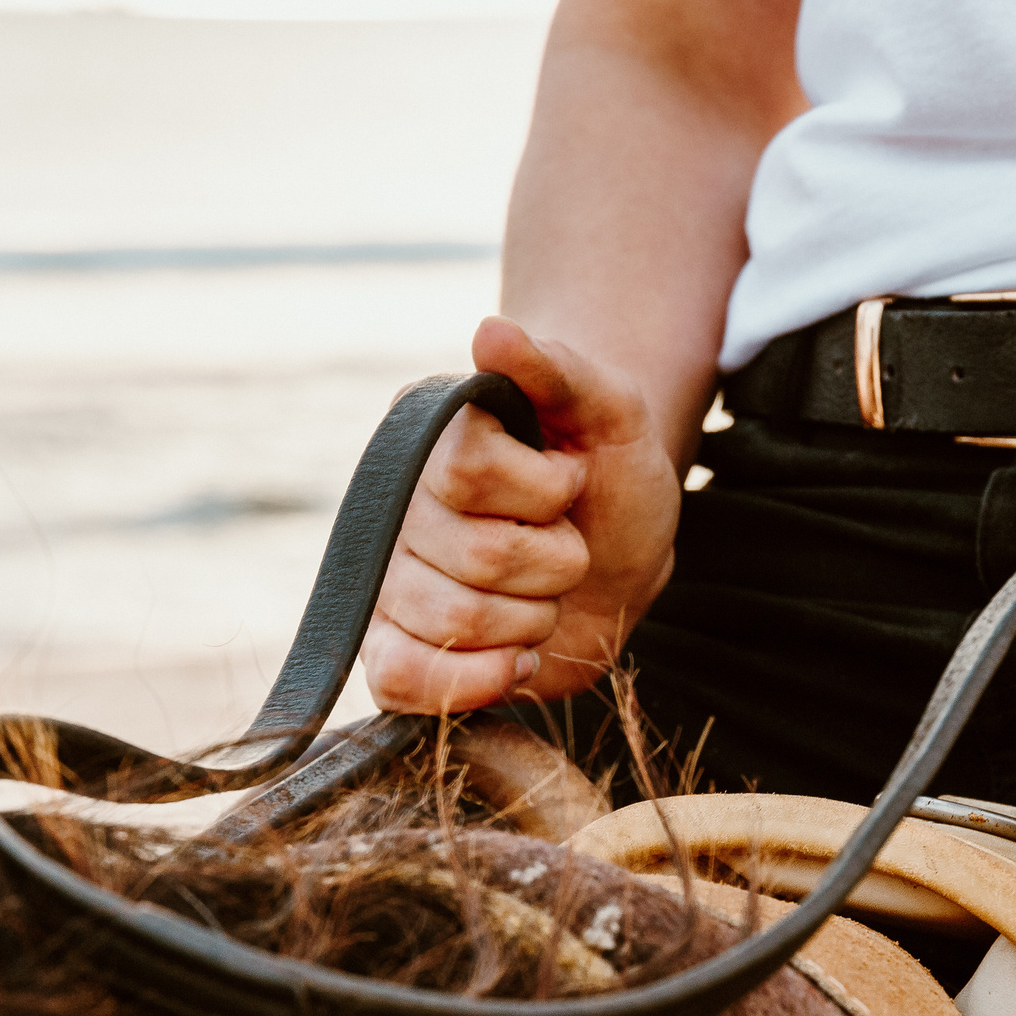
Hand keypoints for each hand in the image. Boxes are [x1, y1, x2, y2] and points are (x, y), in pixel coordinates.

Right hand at [364, 317, 680, 712]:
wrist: (621, 552)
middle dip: (554, 562)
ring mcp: (394, 585)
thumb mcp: (612, 410)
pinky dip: (475, 680)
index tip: (570, 482)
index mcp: (434, 440)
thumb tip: (490, 332)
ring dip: (533, 619)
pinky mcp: (402, 652)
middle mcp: (398, 511)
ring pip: (453, 624)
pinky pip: (400, 683)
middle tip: (565, 545)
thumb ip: (558, 368)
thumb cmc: (613, 471)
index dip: (543, 490)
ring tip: (545, 594)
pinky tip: (515, 655)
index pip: (469, 472)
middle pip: (475, 556)